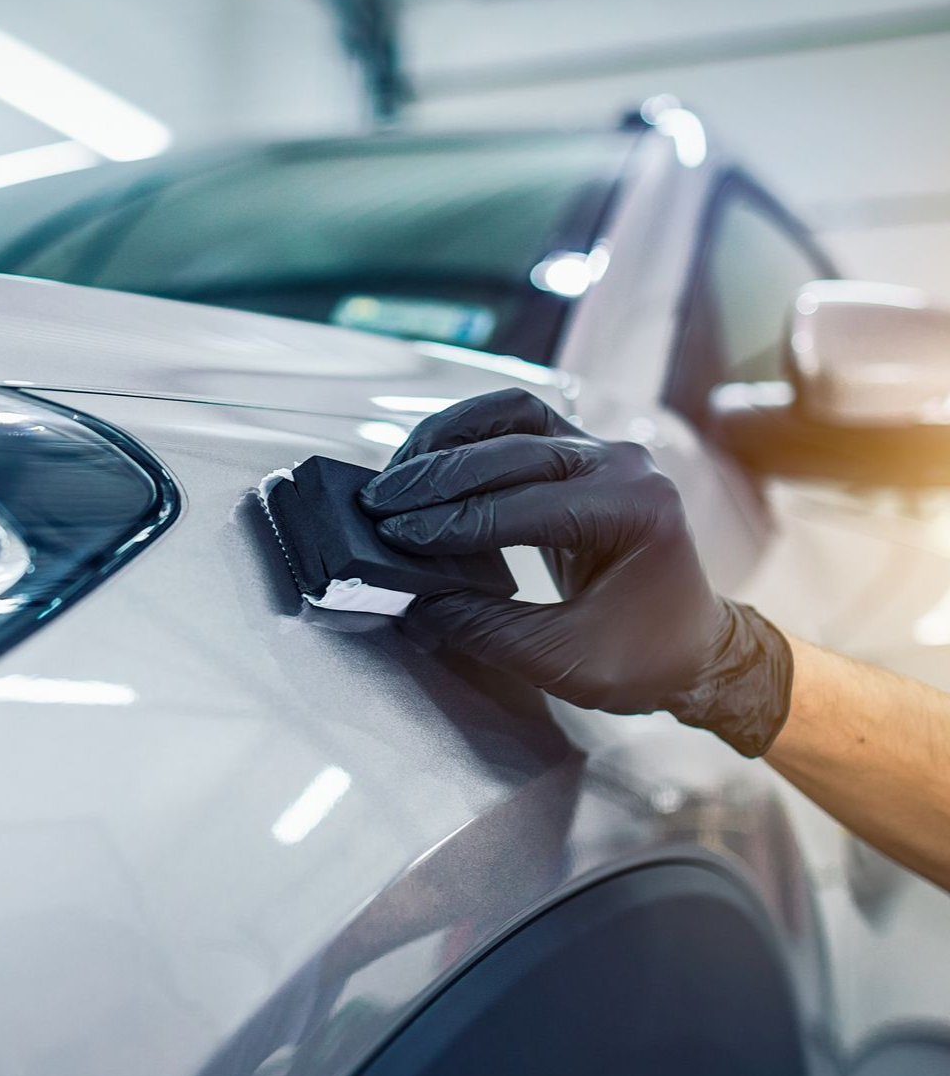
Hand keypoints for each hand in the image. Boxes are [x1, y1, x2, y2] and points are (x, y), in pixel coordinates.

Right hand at [360, 389, 791, 756]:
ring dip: (451, 437)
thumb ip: (485, 627)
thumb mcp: (564, 659)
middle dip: (440, 479)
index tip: (397, 537)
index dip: (454, 523)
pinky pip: (519, 423)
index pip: (526, 506)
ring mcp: (604, 450)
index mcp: (635, 509)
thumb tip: (414, 598)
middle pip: (515, 450)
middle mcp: (624, 464)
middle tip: (381, 505)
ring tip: (398, 472)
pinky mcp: (582, 452)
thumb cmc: (644, 658)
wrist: (694, 646)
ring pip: (514, 416)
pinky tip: (429, 457)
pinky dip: (470, 433)